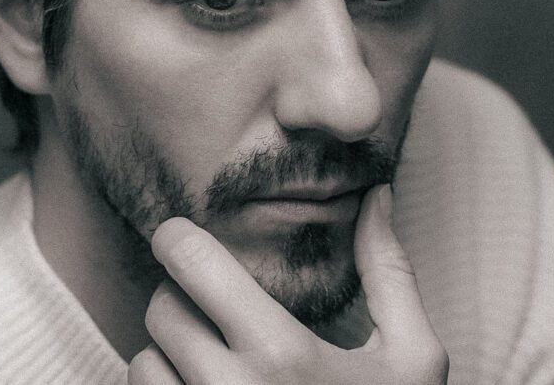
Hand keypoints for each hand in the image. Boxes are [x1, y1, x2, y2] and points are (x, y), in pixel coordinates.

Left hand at [128, 184, 447, 383]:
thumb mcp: (412, 358)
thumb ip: (389, 269)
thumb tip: (377, 193)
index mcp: (283, 354)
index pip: (192, 264)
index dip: (178, 237)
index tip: (181, 233)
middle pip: (161, 306)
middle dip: (182, 295)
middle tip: (216, 305)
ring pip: (141, 360)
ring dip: (168, 350)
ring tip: (214, 359)